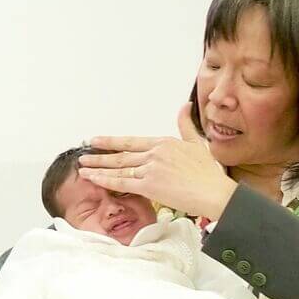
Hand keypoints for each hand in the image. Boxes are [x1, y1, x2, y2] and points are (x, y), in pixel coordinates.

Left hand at [80, 104, 235, 219]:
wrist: (214, 192)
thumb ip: (186, 125)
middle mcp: (154, 153)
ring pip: (118, 168)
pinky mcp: (149, 185)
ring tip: (83, 168)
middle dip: (99, 155)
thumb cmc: (208, 173)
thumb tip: (185, 106)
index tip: (97, 141)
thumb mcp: (197, 143)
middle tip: (83, 155)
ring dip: (98, 168)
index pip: (131, 141)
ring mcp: (150, 169)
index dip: (111, 141)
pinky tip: (93, 179)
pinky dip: (105, 180)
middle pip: (120, 154)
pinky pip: (122, 182)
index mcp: (164, 142)